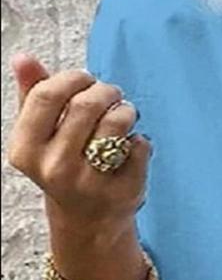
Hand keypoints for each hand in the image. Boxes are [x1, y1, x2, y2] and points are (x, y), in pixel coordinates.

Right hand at [6, 52, 149, 231]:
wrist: (89, 220)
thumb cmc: (63, 167)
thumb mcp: (40, 137)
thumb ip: (32, 96)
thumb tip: (23, 59)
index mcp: (26, 150)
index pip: (47, 96)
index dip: (72, 79)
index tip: (86, 79)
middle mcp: (55, 169)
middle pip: (85, 105)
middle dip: (105, 91)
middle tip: (112, 94)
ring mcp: (91, 183)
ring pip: (116, 123)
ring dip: (126, 109)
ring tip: (126, 112)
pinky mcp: (123, 191)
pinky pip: (140, 146)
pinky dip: (140, 139)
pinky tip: (132, 144)